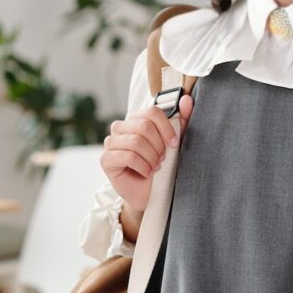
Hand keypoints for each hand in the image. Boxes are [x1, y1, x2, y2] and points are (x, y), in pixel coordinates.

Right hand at [101, 94, 192, 211]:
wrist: (149, 192)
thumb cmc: (160, 165)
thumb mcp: (174, 143)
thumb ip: (181, 120)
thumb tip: (186, 100)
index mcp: (136, 119)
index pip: (152, 112)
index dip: (166, 128)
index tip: (174, 143)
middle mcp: (121, 127)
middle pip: (144, 126)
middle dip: (158, 146)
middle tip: (162, 159)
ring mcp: (111, 142)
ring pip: (136, 141)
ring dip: (151, 157)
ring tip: (155, 166)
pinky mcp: (106, 159)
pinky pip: (127, 156)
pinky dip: (143, 166)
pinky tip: (147, 172)